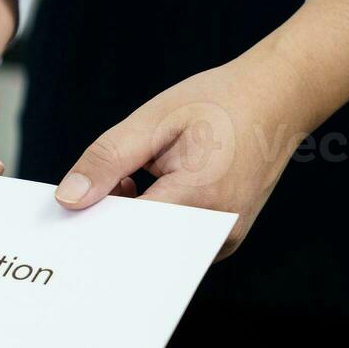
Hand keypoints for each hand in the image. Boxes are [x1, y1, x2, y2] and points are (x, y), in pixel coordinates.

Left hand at [54, 0, 348, 259]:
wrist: (280, 97)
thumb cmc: (218, 103)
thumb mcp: (152, 121)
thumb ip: (107, 161)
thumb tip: (68, 200)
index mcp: (198, 196)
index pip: (125, 233)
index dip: (91, 224)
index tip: (68, 213)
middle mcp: (214, 229)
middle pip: (139, 248)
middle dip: (109, 225)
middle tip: (99, 190)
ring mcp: (223, 240)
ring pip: (156, 249)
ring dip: (132, 224)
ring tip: (136, 180)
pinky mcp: (223, 241)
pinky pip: (174, 245)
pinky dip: (154, 225)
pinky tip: (152, 191)